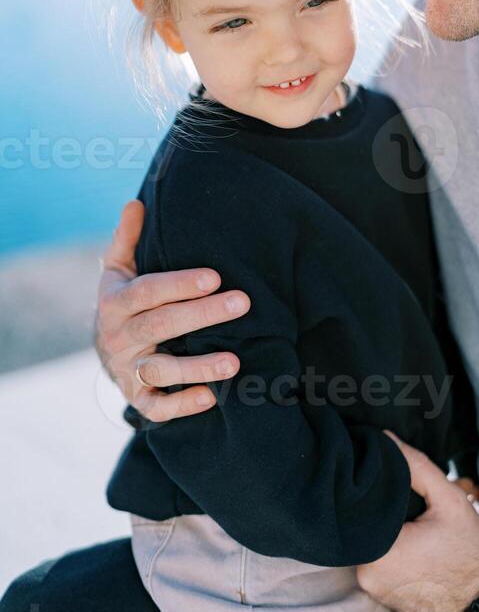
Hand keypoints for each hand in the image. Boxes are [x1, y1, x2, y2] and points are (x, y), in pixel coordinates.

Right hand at [94, 199, 248, 421]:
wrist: (104, 349)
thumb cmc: (124, 300)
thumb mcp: (119, 269)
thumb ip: (128, 238)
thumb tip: (136, 203)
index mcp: (115, 301)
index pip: (148, 291)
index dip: (180, 284)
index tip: (215, 276)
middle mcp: (117, 337)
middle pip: (160, 326)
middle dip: (202, 316)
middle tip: (241, 304)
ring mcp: (127, 370)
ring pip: (160, 370)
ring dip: (198, 367)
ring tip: (236, 361)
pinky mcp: (138, 398)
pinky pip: (156, 407)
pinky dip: (182, 406)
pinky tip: (212, 397)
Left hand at [356, 431, 478, 611]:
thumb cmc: (471, 550)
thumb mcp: (450, 499)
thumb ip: (417, 466)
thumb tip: (386, 438)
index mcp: (380, 552)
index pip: (359, 508)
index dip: (370, 491)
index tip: (386, 483)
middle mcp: (368, 576)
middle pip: (363, 526)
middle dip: (381, 512)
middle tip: (407, 507)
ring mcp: (374, 590)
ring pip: (368, 545)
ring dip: (384, 532)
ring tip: (411, 525)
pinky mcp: (381, 598)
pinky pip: (375, 564)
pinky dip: (388, 552)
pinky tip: (409, 544)